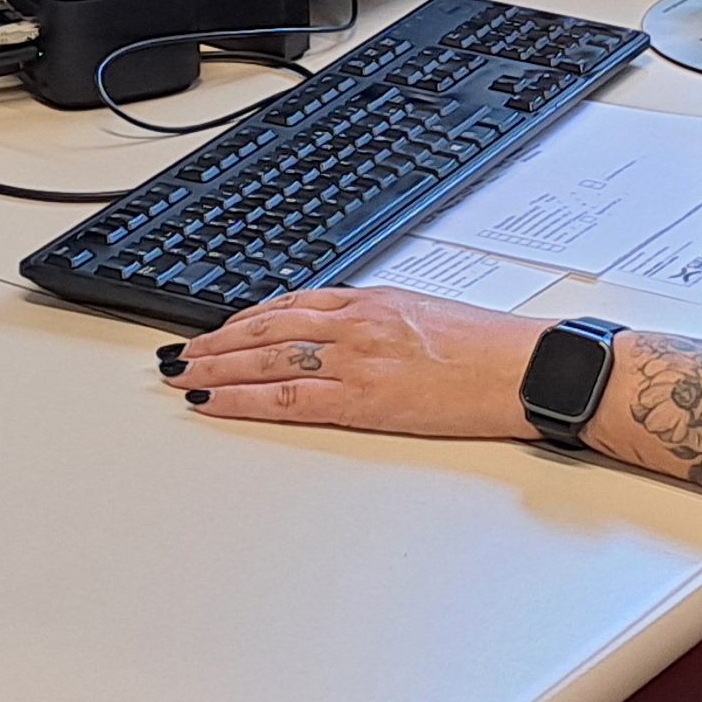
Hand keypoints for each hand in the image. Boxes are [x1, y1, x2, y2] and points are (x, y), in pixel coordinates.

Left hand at [165, 288, 539, 436]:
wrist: (522, 367)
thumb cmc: (490, 348)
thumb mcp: (429, 315)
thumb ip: (383, 322)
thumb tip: (355, 334)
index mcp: (372, 300)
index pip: (292, 304)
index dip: (246, 317)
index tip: (221, 328)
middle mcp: (354, 323)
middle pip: (266, 328)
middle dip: (215, 340)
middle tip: (179, 351)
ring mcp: (353, 359)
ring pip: (264, 359)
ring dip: (214, 365)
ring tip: (181, 373)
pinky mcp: (359, 398)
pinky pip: (284, 398)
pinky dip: (240, 398)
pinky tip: (212, 401)